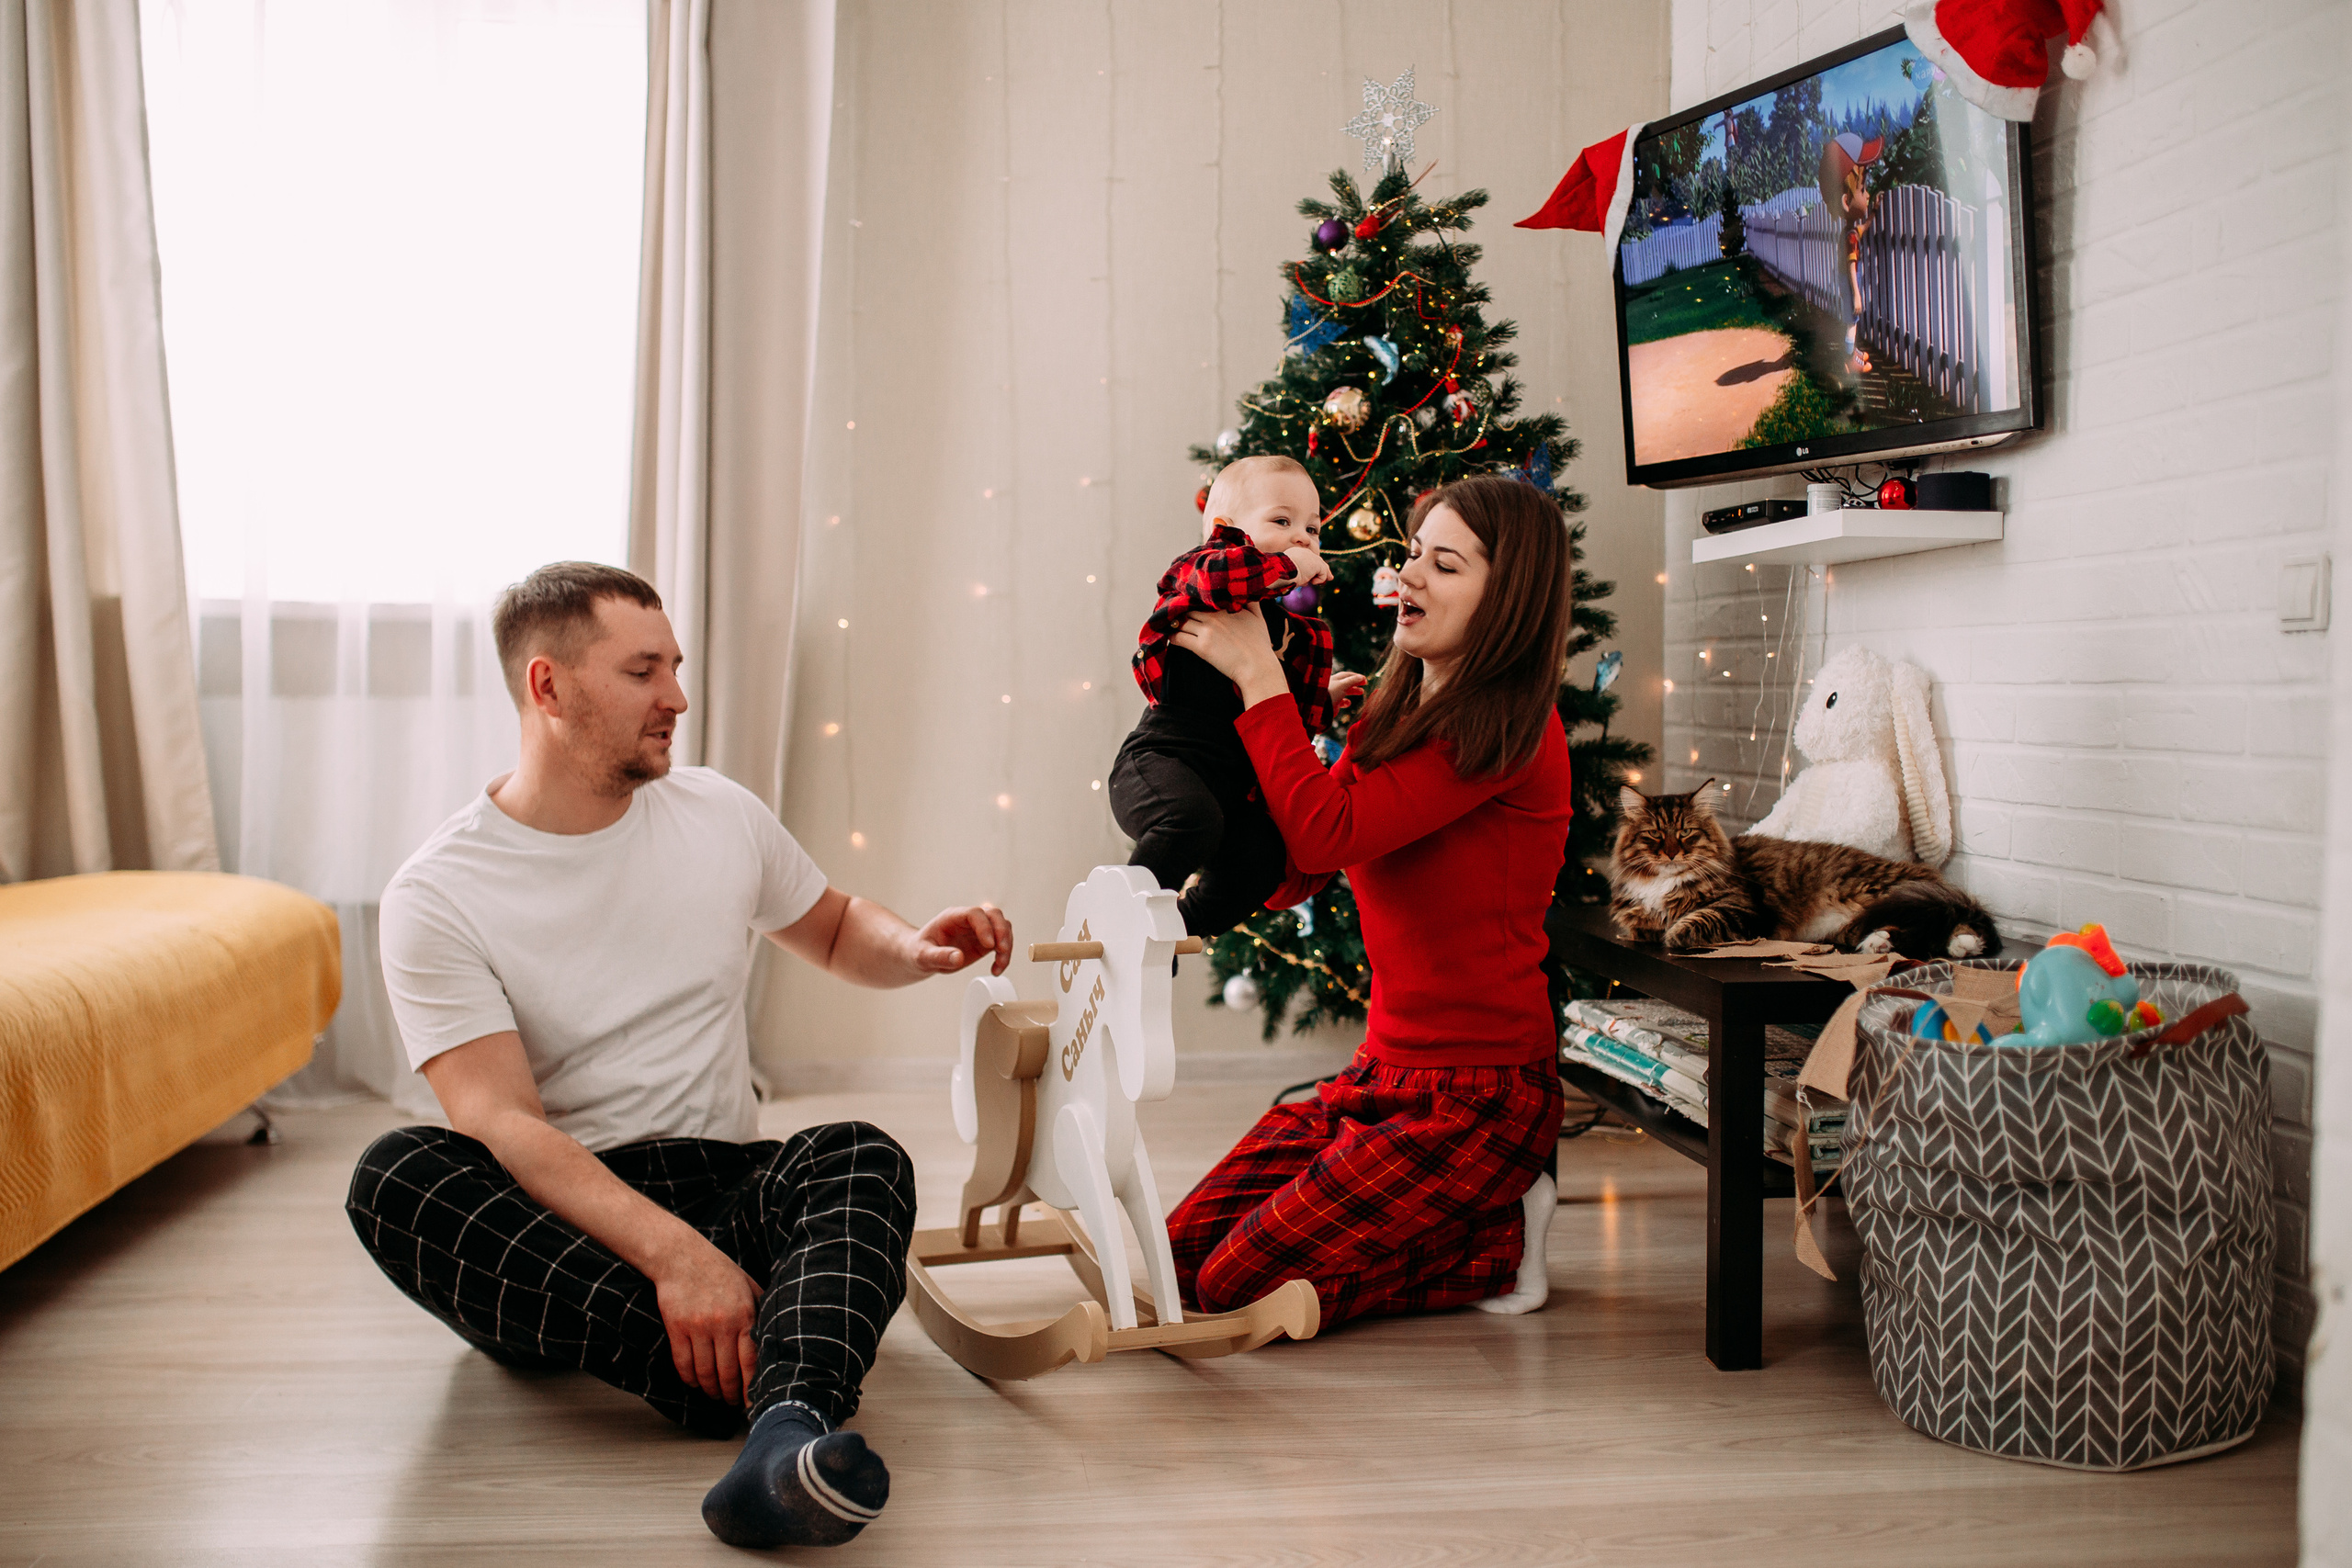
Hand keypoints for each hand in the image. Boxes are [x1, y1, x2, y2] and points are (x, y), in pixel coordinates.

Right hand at [651, 1235, 762, 1405]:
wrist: (682, 1257)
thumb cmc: (720, 1272)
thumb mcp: (749, 1287)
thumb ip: (762, 1310)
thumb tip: (779, 1336)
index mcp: (745, 1314)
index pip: (751, 1362)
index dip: (752, 1388)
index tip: (753, 1402)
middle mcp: (722, 1322)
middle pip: (727, 1373)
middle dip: (730, 1394)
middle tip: (732, 1402)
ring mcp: (697, 1326)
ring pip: (704, 1372)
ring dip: (710, 1390)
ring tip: (715, 1395)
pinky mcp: (676, 1328)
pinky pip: (683, 1363)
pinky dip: (689, 1379)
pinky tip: (695, 1383)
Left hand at [912, 902, 1012, 975]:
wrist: (922, 957)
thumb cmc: (919, 951)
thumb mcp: (923, 956)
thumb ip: (939, 956)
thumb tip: (958, 957)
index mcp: (953, 917)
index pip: (974, 913)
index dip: (984, 926)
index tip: (988, 944)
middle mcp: (968, 921)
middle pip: (994, 915)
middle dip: (1002, 932)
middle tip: (1001, 950)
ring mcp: (978, 930)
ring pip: (1002, 927)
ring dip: (1006, 944)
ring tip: (1000, 964)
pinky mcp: (984, 942)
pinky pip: (1001, 943)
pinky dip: (1004, 956)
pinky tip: (996, 969)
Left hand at [1169, 602, 1279, 685]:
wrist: (1257, 667)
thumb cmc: (1260, 645)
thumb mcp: (1259, 618)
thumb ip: (1252, 603)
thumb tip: (1248, 593)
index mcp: (1226, 608)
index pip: (1203, 598)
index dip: (1194, 600)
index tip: (1189, 602)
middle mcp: (1214, 616)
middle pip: (1189, 608)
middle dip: (1181, 610)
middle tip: (1175, 613)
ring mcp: (1206, 631)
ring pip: (1182, 621)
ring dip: (1174, 622)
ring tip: (1170, 624)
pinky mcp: (1201, 647)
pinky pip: (1178, 637)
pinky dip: (1172, 635)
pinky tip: (1170, 636)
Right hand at [1284, 545, 1332, 585]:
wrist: (1281, 570)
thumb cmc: (1281, 574)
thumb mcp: (1290, 573)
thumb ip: (1299, 574)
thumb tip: (1306, 582)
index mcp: (1296, 553)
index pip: (1308, 559)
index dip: (1313, 568)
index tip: (1314, 577)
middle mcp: (1305, 552)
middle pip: (1318, 561)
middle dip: (1324, 570)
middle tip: (1330, 577)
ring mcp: (1312, 557)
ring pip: (1322, 567)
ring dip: (1322, 577)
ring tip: (1317, 582)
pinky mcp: (1317, 564)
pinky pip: (1323, 574)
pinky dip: (1319, 580)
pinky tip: (1311, 581)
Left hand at [1329, 670, 1366, 710]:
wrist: (1321, 707)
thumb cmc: (1331, 693)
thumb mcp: (1343, 685)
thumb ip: (1353, 680)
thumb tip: (1362, 677)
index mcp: (1334, 679)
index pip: (1346, 675)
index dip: (1355, 676)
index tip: (1364, 678)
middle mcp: (1333, 686)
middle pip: (1346, 683)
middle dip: (1356, 683)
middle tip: (1365, 684)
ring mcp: (1333, 695)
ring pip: (1345, 692)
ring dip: (1353, 691)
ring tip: (1361, 692)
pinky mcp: (1333, 703)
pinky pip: (1341, 702)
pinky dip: (1346, 702)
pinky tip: (1348, 703)